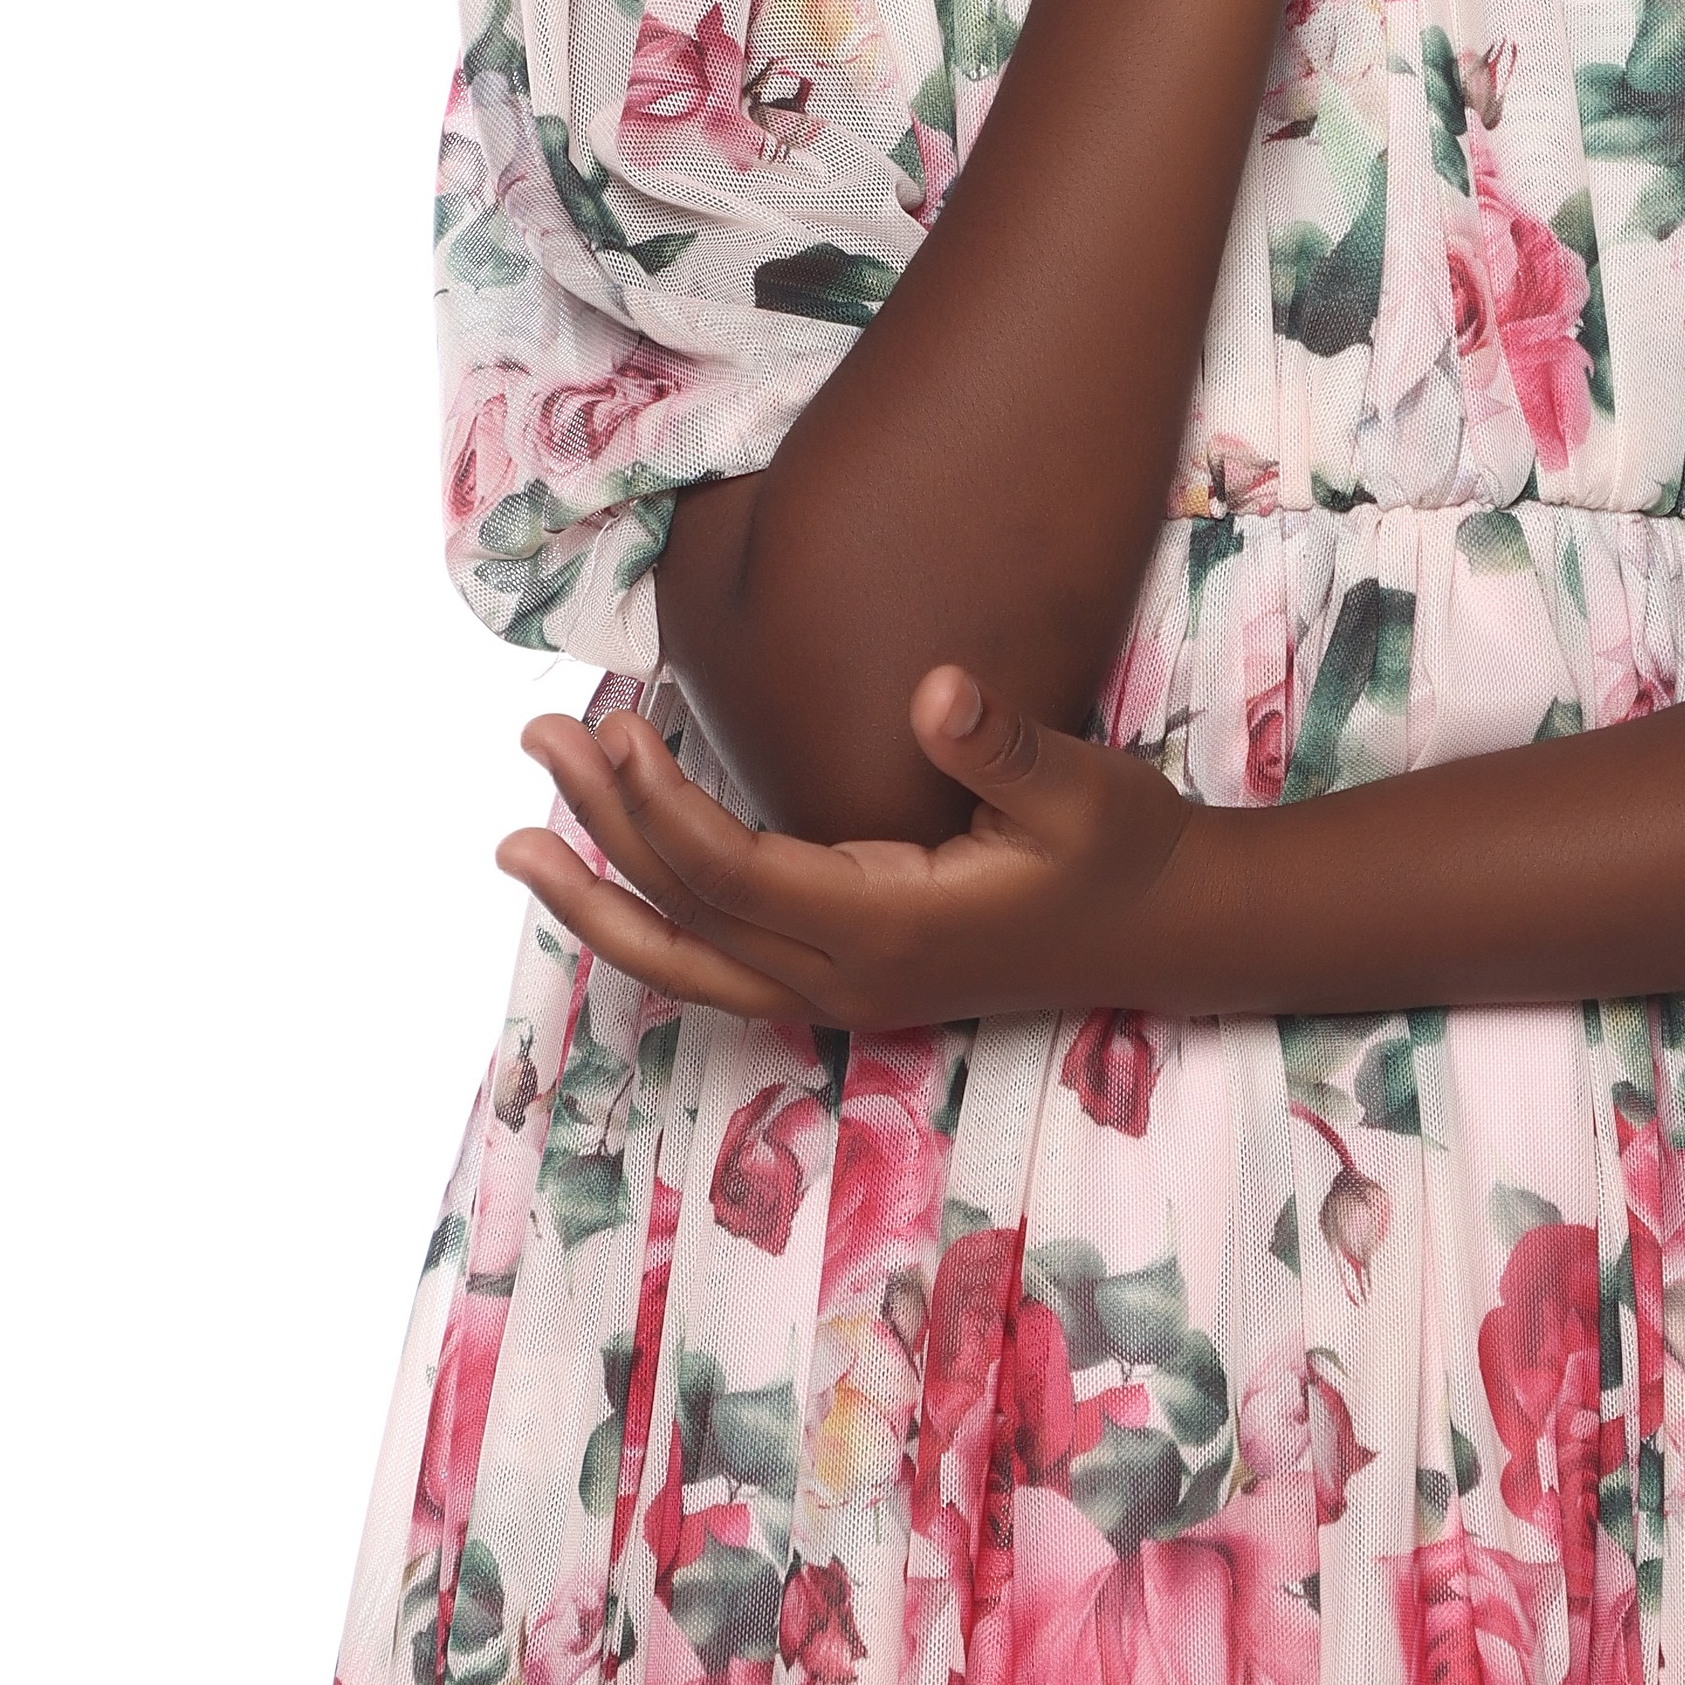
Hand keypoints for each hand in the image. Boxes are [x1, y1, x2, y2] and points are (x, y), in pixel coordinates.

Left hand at [496, 667, 1223, 1029]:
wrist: (1163, 928)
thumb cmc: (1119, 848)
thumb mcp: (1078, 786)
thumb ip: (1002, 744)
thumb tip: (933, 690)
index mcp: (890, 926)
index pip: (736, 873)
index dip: (662, 805)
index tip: (613, 724)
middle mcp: (848, 978)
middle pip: (687, 921)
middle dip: (599, 837)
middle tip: (535, 746)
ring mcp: (842, 994)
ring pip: (687, 965)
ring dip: (601, 898)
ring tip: (521, 843)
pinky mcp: (845, 984)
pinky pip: (718, 969)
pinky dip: (651, 926)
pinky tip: (612, 879)